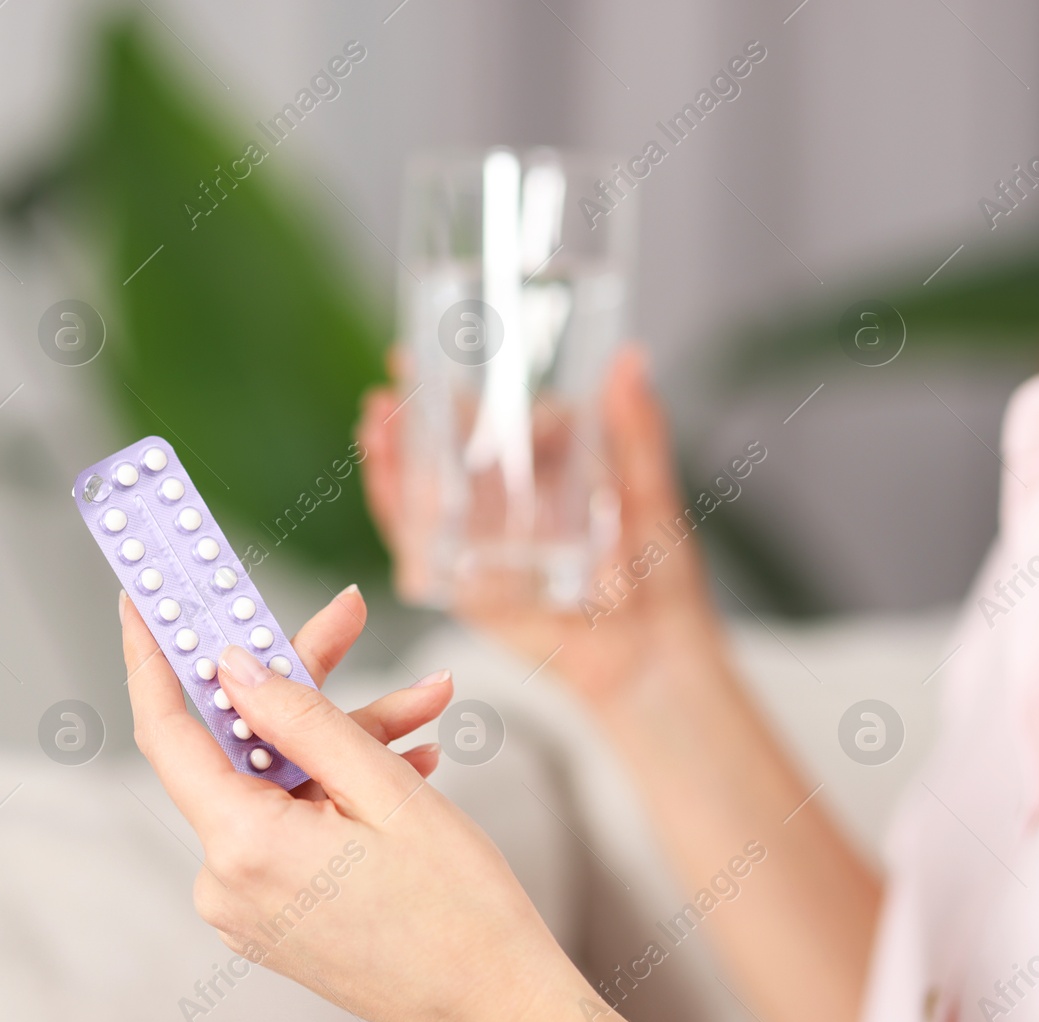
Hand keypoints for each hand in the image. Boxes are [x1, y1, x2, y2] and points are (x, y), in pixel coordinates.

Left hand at [120, 586, 676, 1021]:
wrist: (498, 1010)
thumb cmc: (458, 912)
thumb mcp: (384, 790)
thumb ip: (300, 717)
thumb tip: (232, 665)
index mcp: (243, 845)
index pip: (167, 730)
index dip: (152, 655)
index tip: (143, 600)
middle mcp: (228, 880)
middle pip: (242, 745)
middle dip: (300, 682)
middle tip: (347, 618)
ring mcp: (250, 903)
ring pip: (279, 780)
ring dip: (345, 737)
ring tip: (425, 704)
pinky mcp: (276, 913)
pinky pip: (293, 822)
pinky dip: (341, 787)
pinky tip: (408, 758)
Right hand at [358, 348, 731, 718]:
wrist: (650, 656)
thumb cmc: (661, 579)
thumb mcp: (650, 491)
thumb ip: (637, 431)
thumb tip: (630, 359)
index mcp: (540, 477)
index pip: (485, 421)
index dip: (452, 388)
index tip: (427, 349)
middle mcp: (499, 508)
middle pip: (438, 452)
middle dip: (408, 415)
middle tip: (393, 376)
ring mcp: (476, 546)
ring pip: (418, 494)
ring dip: (391, 456)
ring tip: (377, 420)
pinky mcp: (460, 584)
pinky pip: (418, 546)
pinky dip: (396, 512)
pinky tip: (385, 478)